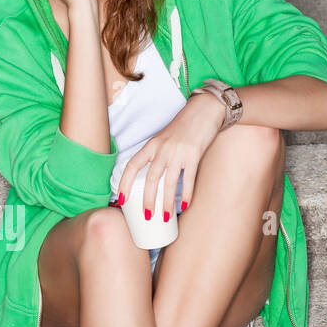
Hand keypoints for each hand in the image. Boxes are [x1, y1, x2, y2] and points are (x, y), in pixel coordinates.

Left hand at [115, 93, 226, 218]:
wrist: (204, 110)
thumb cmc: (183, 127)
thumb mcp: (163, 138)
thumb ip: (156, 155)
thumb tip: (152, 180)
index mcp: (151, 145)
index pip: (132, 166)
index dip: (124, 184)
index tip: (121, 199)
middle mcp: (162, 149)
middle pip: (150, 179)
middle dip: (147, 200)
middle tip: (147, 215)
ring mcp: (178, 152)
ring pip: (169, 183)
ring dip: (166, 202)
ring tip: (165, 216)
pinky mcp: (194, 155)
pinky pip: (188, 179)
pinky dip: (187, 195)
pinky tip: (185, 206)